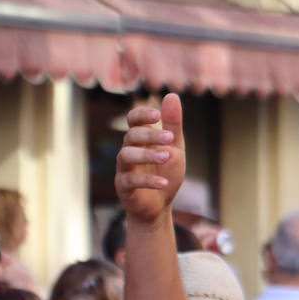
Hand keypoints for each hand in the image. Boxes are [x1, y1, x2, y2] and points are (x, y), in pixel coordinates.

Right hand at [114, 93, 185, 224]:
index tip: (157, 115)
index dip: (142, 114)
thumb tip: (172, 95)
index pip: (133, 119)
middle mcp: (128, 150)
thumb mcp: (175, 147)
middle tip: (170, 138)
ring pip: (126, 155)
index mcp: (140, 138)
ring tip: (167, 156)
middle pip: (131, 136)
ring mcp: (124, 168)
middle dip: (150, 135)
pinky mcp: (123, 186)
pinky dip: (147, 180)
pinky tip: (163, 182)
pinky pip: (130, 180)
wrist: (160, 205)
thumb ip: (173, 124)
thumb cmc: (166, 172)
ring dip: (147, 154)